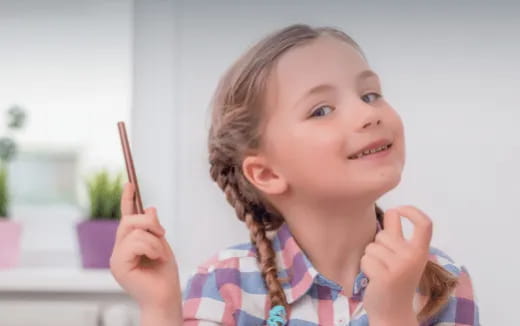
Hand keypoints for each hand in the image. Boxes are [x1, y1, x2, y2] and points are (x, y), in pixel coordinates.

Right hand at [110, 182, 182, 319]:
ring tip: (160, 255)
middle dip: (149, 223)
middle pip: (128, 220)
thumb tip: (149, 208)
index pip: (126, 218)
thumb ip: (153, 229)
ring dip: (155, 240)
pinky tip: (156, 259)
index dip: (127, 199)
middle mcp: (119, 249)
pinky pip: (136, 242)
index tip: (130, 183)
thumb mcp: (162, 245)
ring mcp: (116, 257)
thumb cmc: (164, 276)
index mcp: (128, 244)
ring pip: (135, 230)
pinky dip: (152, 247)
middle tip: (162, 234)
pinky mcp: (118, 264)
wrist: (166, 298)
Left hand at [361, 205, 432, 324]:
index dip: (411, 211)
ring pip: (371, 247)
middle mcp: (413, 257)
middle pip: (383, 234)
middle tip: (385, 265)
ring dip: (370, 259)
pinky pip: (365, 260)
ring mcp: (400, 267)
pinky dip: (365, 269)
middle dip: (377, 246)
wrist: (393, 314)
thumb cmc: (395, 281)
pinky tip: (374, 280)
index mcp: (421, 251)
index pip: (425, 224)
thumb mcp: (403, 258)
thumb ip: (398, 236)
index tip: (399, 210)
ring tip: (380, 273)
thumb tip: (393, 211)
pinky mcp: (385, 276)